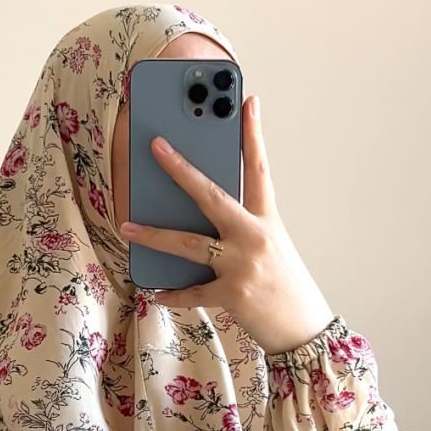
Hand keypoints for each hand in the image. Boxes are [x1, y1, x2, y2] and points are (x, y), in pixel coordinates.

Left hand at [119, 95, 334, 356]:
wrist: (304, 329)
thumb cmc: (284, 284)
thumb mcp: (270, 246)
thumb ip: (241, 226)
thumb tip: (198, 211)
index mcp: (267, 220)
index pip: (259, 168)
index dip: (254, 133)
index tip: (247, 101)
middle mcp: (255, 237)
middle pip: (212, 195)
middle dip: (181, 170)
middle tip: (156, 146)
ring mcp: (243, 265)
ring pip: (189, 243)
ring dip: (154, 234)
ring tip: (127, 225)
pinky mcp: (232, 294)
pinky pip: (192, 292)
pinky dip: (172, 294)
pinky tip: (155, 291)